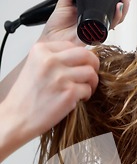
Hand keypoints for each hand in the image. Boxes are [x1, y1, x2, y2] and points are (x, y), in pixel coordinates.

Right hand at [0, 40, 98, 160]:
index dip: (80, 57)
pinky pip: (88, 89)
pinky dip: (85, 96)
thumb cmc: (26, 97)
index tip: (80, 66)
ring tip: (82, 90)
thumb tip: (79, 56)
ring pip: (91, 72)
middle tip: (90, 76)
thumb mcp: (36, 67)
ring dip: (91, 83)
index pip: (72, 45)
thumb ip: (54, 59)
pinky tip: (75, 100)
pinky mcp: (69, 92)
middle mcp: (50, 61)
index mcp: (41, 50)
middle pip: (86, 55)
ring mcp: (60, 76)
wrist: (17, 118)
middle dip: (93, 66)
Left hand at [39, 0, 133, 44]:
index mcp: (94, 12)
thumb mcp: (64, 1)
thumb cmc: (57, 26)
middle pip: (120, 11)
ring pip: (118, 20)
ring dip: (123, 8)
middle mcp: (99, 21)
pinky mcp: (95, 36)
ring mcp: (98, 29)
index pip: (113, 2)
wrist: (51, 39)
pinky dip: (114, 18)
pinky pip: (109, 29)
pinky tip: (116, 9)